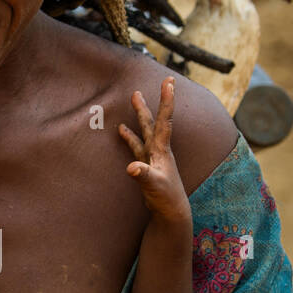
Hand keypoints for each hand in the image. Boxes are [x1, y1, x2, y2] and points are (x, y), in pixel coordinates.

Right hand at [118, 77, 190, 222]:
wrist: (171, 211)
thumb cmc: (166, 197)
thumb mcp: (154, 185)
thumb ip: (143, 175)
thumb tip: (131, 167)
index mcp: (162, 149)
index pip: (165, 119)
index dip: (166, 100)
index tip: (169, 81)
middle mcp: (159, 149)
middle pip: (153, 120)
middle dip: (151, 102)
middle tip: (149, 83)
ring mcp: (153, 156)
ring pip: (145, 130)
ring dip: (140, 114)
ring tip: (134, 98)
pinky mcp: (146, 164)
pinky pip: (136, 145)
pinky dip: (129, 136)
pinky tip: (122, 130)